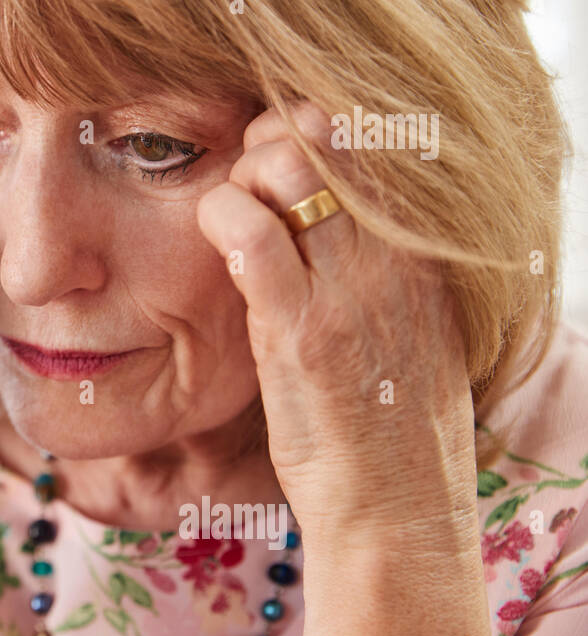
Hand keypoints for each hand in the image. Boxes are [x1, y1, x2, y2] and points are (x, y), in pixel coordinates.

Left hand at [196, 102, 478, 546]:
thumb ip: (377, 271)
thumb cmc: (391, 425)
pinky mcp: (302, 333)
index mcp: (419, 254)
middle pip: (323, 134)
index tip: (271, 157)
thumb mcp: (407, 330)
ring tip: (227, 219)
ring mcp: (350, 291)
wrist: (400, 508)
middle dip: (265, 139)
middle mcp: (393, 258)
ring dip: (239, 176)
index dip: (305, 127)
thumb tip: (327, 219)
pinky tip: (216, 242)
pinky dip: (222, 219)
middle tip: (240, 182)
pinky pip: (253, 238)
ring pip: (287, 169)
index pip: (366, 138)